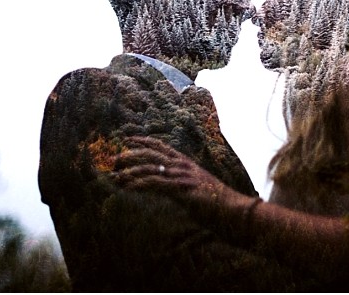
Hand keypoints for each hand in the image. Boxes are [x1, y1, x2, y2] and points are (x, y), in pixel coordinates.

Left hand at [112, 136, 231, 210]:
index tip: (127, 138)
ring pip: (149, 168)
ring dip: (130, 171)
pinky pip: (155, 183)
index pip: (161, 146)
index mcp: (186, 162)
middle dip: (130, 154)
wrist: (234, 210)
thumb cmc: (218, 203)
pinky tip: (128, 187)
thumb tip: (171, 187)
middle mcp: (182, 165)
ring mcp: (182, 176)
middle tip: (114, 159)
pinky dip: (139, 184)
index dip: (143, 140)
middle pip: (151, 153)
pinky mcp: (181, 189)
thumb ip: (183, 184)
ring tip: (116, 176)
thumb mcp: (198, 188)